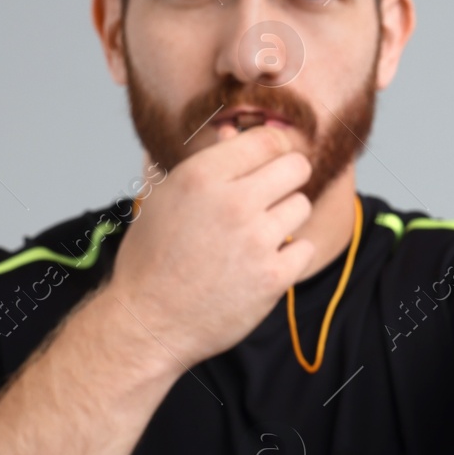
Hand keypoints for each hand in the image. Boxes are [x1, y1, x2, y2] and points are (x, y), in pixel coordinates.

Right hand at [103, 125, 313, 366]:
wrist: (149, 321)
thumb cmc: (152, 258)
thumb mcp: (165, 198)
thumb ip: (205, 164)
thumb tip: (232, 132)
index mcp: (202, 177)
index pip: (267, 140)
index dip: (273, 149)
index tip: (270, 161)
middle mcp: (233, 203)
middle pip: (296, 167)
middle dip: (288, 177)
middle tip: (273, 194)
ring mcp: (257, 241)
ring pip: (302, 206)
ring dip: (285, 218)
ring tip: (256, 235)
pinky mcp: (274, 277)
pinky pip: (304, 247)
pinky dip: (289, 256)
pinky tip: (262, 263)